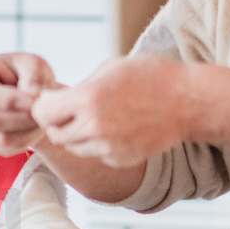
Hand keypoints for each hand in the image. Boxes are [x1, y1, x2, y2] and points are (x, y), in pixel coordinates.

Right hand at [0, 53, 60, 155]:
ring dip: (27, 132)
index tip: (37, 100)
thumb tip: (33, 96)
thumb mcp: (31, 63)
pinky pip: (5, 149)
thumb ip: (33, 75)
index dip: (11, 100)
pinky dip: (25, 141)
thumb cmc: (24, 71)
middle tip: (44, 113)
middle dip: (23, 119)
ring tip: (42, 120)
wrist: (21, 89)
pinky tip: (34, 128)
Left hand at [32, 56, 190, 167]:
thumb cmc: (149, 77)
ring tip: (95, 117)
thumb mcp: (109, 69)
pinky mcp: (120, 159)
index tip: (53, 99)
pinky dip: (97, 144)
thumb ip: (79, 87)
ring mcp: (108, 147)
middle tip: (70, 110)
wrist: (188, 102)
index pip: (42, 112)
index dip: (44, 105)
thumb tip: (54, 99)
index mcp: (87, 99)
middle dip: (57, 122)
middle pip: (55, 134)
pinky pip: (95, 154)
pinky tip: (115, 128)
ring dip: (76, 134)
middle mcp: (94, 127)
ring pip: (73, 147)